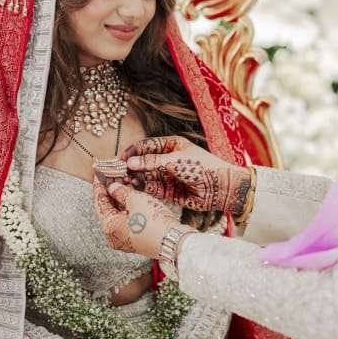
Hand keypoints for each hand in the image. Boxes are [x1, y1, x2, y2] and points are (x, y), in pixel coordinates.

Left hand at [93, 178, 179, 258]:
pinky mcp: (136, 240)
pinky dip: (128, 209)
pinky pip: (127, 221)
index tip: (99, 174)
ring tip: (124, 185)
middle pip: (108, 209)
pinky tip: (133, 198)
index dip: (100, 186)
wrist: (174, 241)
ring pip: (118, 215)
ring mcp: (125, 239)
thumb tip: (113, 187)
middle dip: (110, 193)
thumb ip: (121, 192)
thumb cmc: (154, 223)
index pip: (99, 202)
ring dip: (120, 200)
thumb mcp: (135, 200)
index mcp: (109, 227)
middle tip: (112, 177)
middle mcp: (114, 236)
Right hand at [123, 136, 251, 216]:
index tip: (120, 159)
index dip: (132, 152)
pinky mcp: (169, 192)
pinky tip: (132, 189)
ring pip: (145, 177)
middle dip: (130, 168)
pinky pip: (152, 189)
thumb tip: (129, 163)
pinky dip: (142, 189)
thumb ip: (151, 162)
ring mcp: (167, 176)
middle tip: (116, 174)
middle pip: (143, 163)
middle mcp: (167, 160)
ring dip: (133, 179)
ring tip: (121, 182)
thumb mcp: (175, 160)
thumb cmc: (202, 167)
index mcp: (171, 146)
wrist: (221, 188)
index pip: (146, 146)